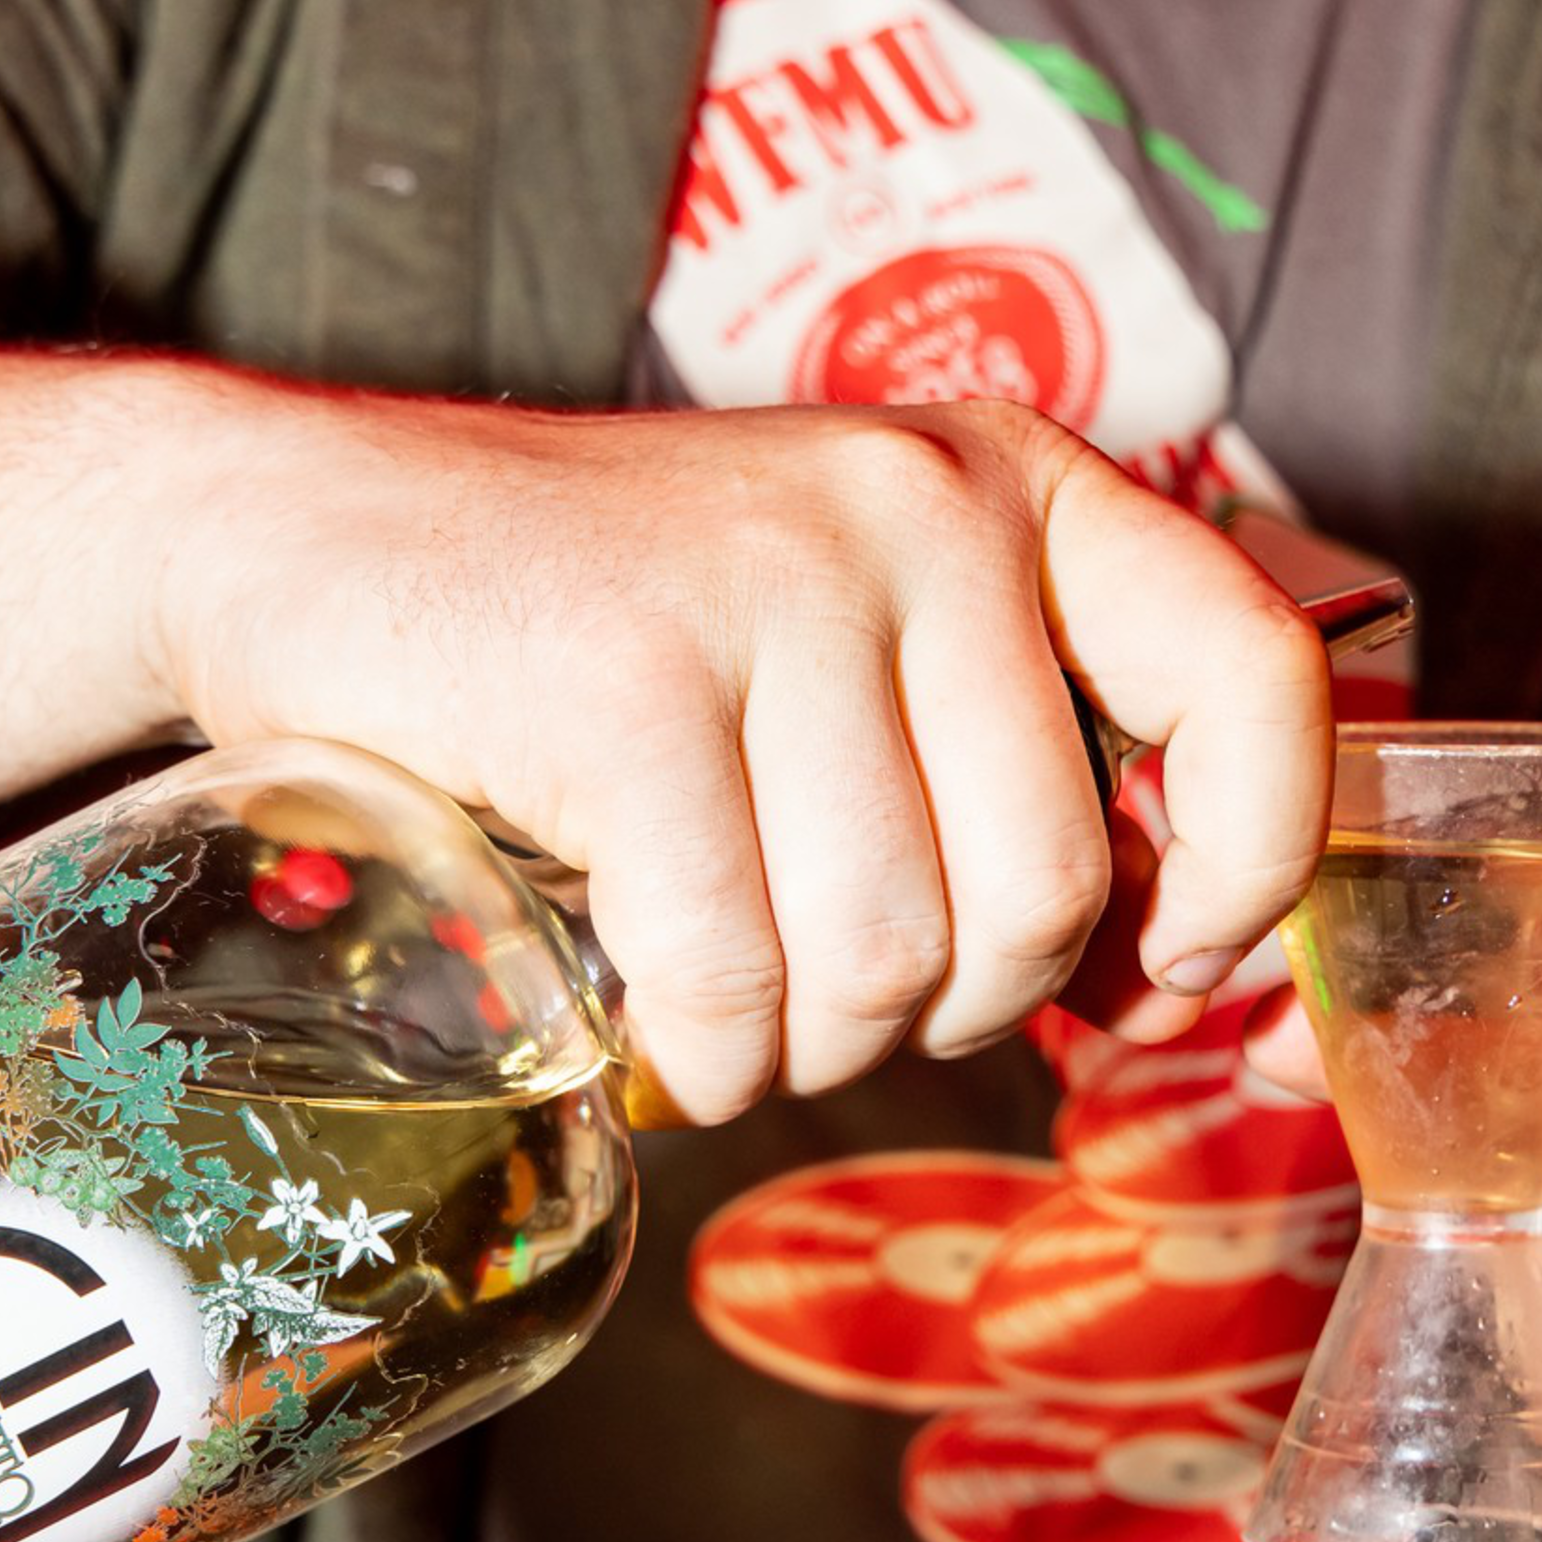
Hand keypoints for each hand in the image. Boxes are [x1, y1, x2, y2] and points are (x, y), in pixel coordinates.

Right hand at [158, 394, 1334, 1121]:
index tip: (1161, 973)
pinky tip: (651, 1027)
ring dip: (803, 1047)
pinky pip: (731, 975)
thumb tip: (1160, 966)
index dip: (1246, 869)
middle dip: (940, 1011)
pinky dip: (696, 1056)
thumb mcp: (834, 623)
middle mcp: (915, 508)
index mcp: (1005, 485)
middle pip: (1043, 890)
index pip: (1251, 676)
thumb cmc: (581, 628)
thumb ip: (992, 741)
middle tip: (827, 997)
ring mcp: (771, 587)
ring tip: (723, 999)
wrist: (290, 532)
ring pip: (887, 954)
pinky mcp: (630, 687)